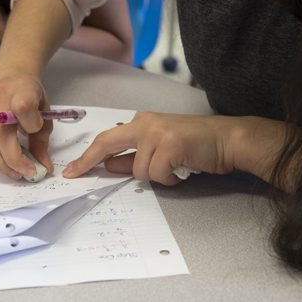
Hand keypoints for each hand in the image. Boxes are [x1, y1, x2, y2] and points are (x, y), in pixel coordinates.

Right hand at [0, 69, 53, 179]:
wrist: (8, 74)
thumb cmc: (30, 93)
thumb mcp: (44, 110)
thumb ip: (42, 139)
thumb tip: (44, 167)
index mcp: (20, 91)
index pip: (23, 109)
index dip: (32, 124)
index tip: (37, 130)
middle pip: (0, 134)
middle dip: (15, 159)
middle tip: (28, 174)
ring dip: (1, 164)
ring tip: (15, 174)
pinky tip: (5, 165)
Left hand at [62, 113, 282, 184]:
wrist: (227, 140)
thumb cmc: (194, 146)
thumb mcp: (159, 149)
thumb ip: (132, 158)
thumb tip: (109, 166)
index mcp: (141, 123)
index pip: (107, 139)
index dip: (88, 156)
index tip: (73, 170)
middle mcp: (145, 123)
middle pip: (108, 143)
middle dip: (90, 160)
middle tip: (75, 174)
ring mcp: (157, 132)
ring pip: (139, 170)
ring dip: (156, 176)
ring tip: (174, 168)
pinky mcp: (170, 144)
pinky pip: (157, 174)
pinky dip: (169, 179)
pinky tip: (182, 169)